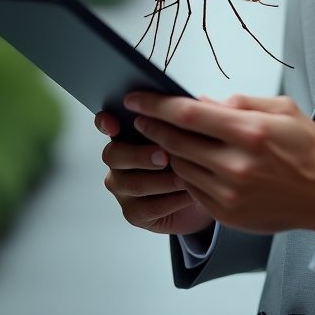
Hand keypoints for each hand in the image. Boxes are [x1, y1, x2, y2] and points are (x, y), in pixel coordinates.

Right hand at [95, 111, 214, 236]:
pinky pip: (148, 207)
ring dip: (162, 180)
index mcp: (130, 133)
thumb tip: (195, 102)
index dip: (105, 122)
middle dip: (139, 155)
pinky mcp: (134, 213)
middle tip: (164, 156)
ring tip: (185, 176)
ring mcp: (124, 187)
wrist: (209, 194)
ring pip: (133, 183)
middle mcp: (121, 160)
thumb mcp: (195, 134)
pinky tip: (188, 193)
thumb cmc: (197, 158)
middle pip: (114, 155)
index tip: (113, 123)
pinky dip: (171, 200)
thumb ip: (187, 119)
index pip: (107, 123)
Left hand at [124, 93, 314, 237]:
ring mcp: (229, 193)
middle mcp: (236, 165)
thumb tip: (202, 102)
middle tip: (140, 118)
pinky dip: (185, 173)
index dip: (156, 105)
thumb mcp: (282, 109)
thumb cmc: (306, 147)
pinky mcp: (226, 213)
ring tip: (165, 139)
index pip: (188, 115)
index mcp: (250, 132)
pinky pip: (192, 189)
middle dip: (152, 127)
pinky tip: (189, 162)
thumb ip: (240, 103)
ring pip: (180, 167)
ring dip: (168, 151)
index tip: (135, 98)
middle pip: (176, 142)